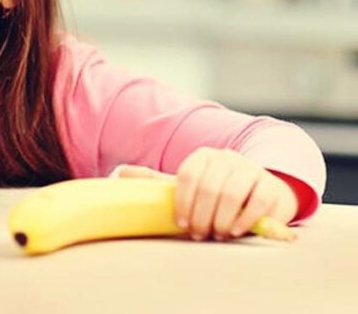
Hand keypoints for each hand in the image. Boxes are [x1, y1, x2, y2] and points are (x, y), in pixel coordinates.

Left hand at [112, 147, 298, 240]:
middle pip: (209, 187)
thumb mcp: (189, 187)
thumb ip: (159, 182)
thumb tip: (120, 174)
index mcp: (202, 157)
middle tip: (200, 235)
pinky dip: (243, 219)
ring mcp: (250, 169)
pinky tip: (234, 231)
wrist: (259, 193)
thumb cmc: (216, 194)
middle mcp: (226, 158)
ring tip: (217, 234)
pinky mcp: (271, 185)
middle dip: (202, 216)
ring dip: (221, 220)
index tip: (181, 224)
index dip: (182, 203)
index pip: (187, 176)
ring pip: (231, 193)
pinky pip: (256, 201)